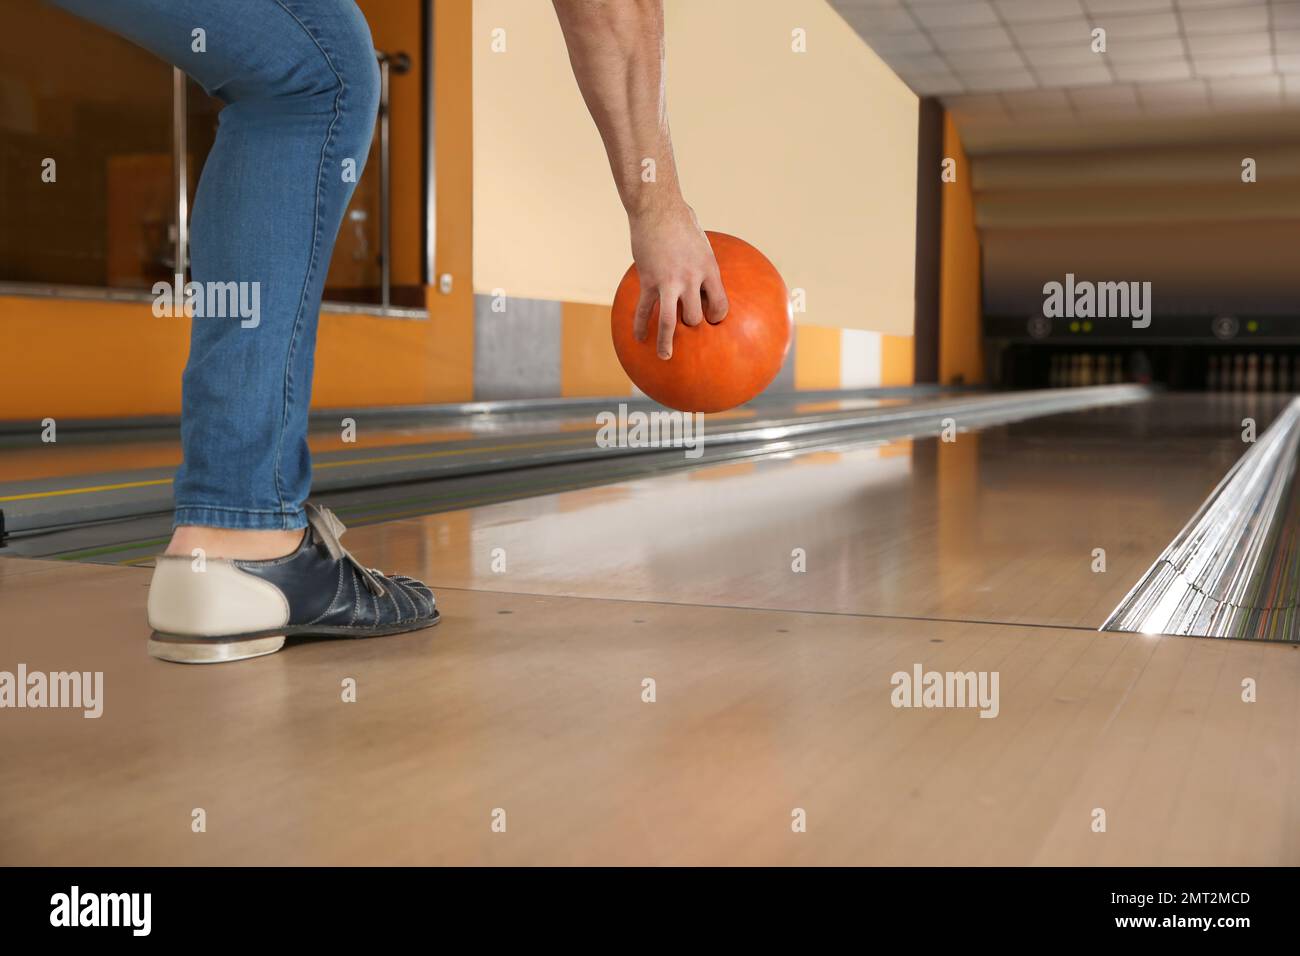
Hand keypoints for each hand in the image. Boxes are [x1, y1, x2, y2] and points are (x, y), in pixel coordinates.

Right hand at [628, 201, 727, 358]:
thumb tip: (703, 274)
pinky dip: (640, 324)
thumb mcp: (701, 241)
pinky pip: (644, 308)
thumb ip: (703, 262)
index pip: (720, 304)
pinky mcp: (648, 280)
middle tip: (688, 329)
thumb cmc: (680, 220)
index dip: (718, 316)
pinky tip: (638, 337)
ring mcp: (668, 281)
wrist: (657, 208)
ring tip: (666, 357)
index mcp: (709, 269)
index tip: (712, 320)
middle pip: (695, 317)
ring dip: (667, 342)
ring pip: (670, 321)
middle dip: (692, 325)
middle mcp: (691, 279)